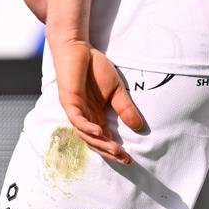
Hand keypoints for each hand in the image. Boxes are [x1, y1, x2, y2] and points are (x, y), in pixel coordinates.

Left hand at [51, 40, 145, 164]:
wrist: (77, 49)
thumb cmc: (94, 68)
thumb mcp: (116, 91)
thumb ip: (125, 108)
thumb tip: (139, 127)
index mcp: (95, 116)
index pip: (104, 139)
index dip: (115, 150)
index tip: (130, 159)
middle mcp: (84, 117)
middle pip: (94, 142)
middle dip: (109, 152)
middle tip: (124, 159)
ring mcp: (75, 111)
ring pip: (85, 134)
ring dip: (100, 143)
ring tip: (115, 149)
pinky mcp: (69, 102)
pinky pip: (77, 119)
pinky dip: (87, 127)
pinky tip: (99, 132)